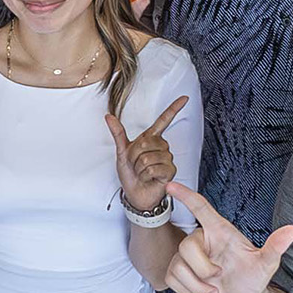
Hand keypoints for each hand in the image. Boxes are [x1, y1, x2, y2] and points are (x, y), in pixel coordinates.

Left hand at [109, 96, 187, 211]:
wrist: (136, 194)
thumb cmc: (131, 174)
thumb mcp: (121, 152)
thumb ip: (118, 133)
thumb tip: (108, 116)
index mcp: (151, 138)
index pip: (164, 120)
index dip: (174, 109)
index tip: (184, 98)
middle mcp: (162, 146)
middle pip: (144, 143)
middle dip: (133, 157)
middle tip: (135, 165)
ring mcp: (167, 158)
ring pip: (147, 157)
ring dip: (138, 168)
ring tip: (142, 173)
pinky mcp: (170, 170)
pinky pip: (152, 168)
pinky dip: (145, 175)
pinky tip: (148, 178)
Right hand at [162, 182, 292, 292]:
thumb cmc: (253, 277)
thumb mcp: (266, 264)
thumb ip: (276, 247)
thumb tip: (292, 231)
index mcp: (220, 231)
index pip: (201, 208)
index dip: (186, 195)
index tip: (171, 185)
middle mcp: (202, 240)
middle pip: (187, 246)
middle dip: (203, 269)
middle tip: (218, 277)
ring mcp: (187, 256)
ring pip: (178, 266)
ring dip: (197, 285)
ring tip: (214, 288)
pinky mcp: (178, 271)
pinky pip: (172, 280)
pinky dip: (188, 291)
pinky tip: (202, 290)